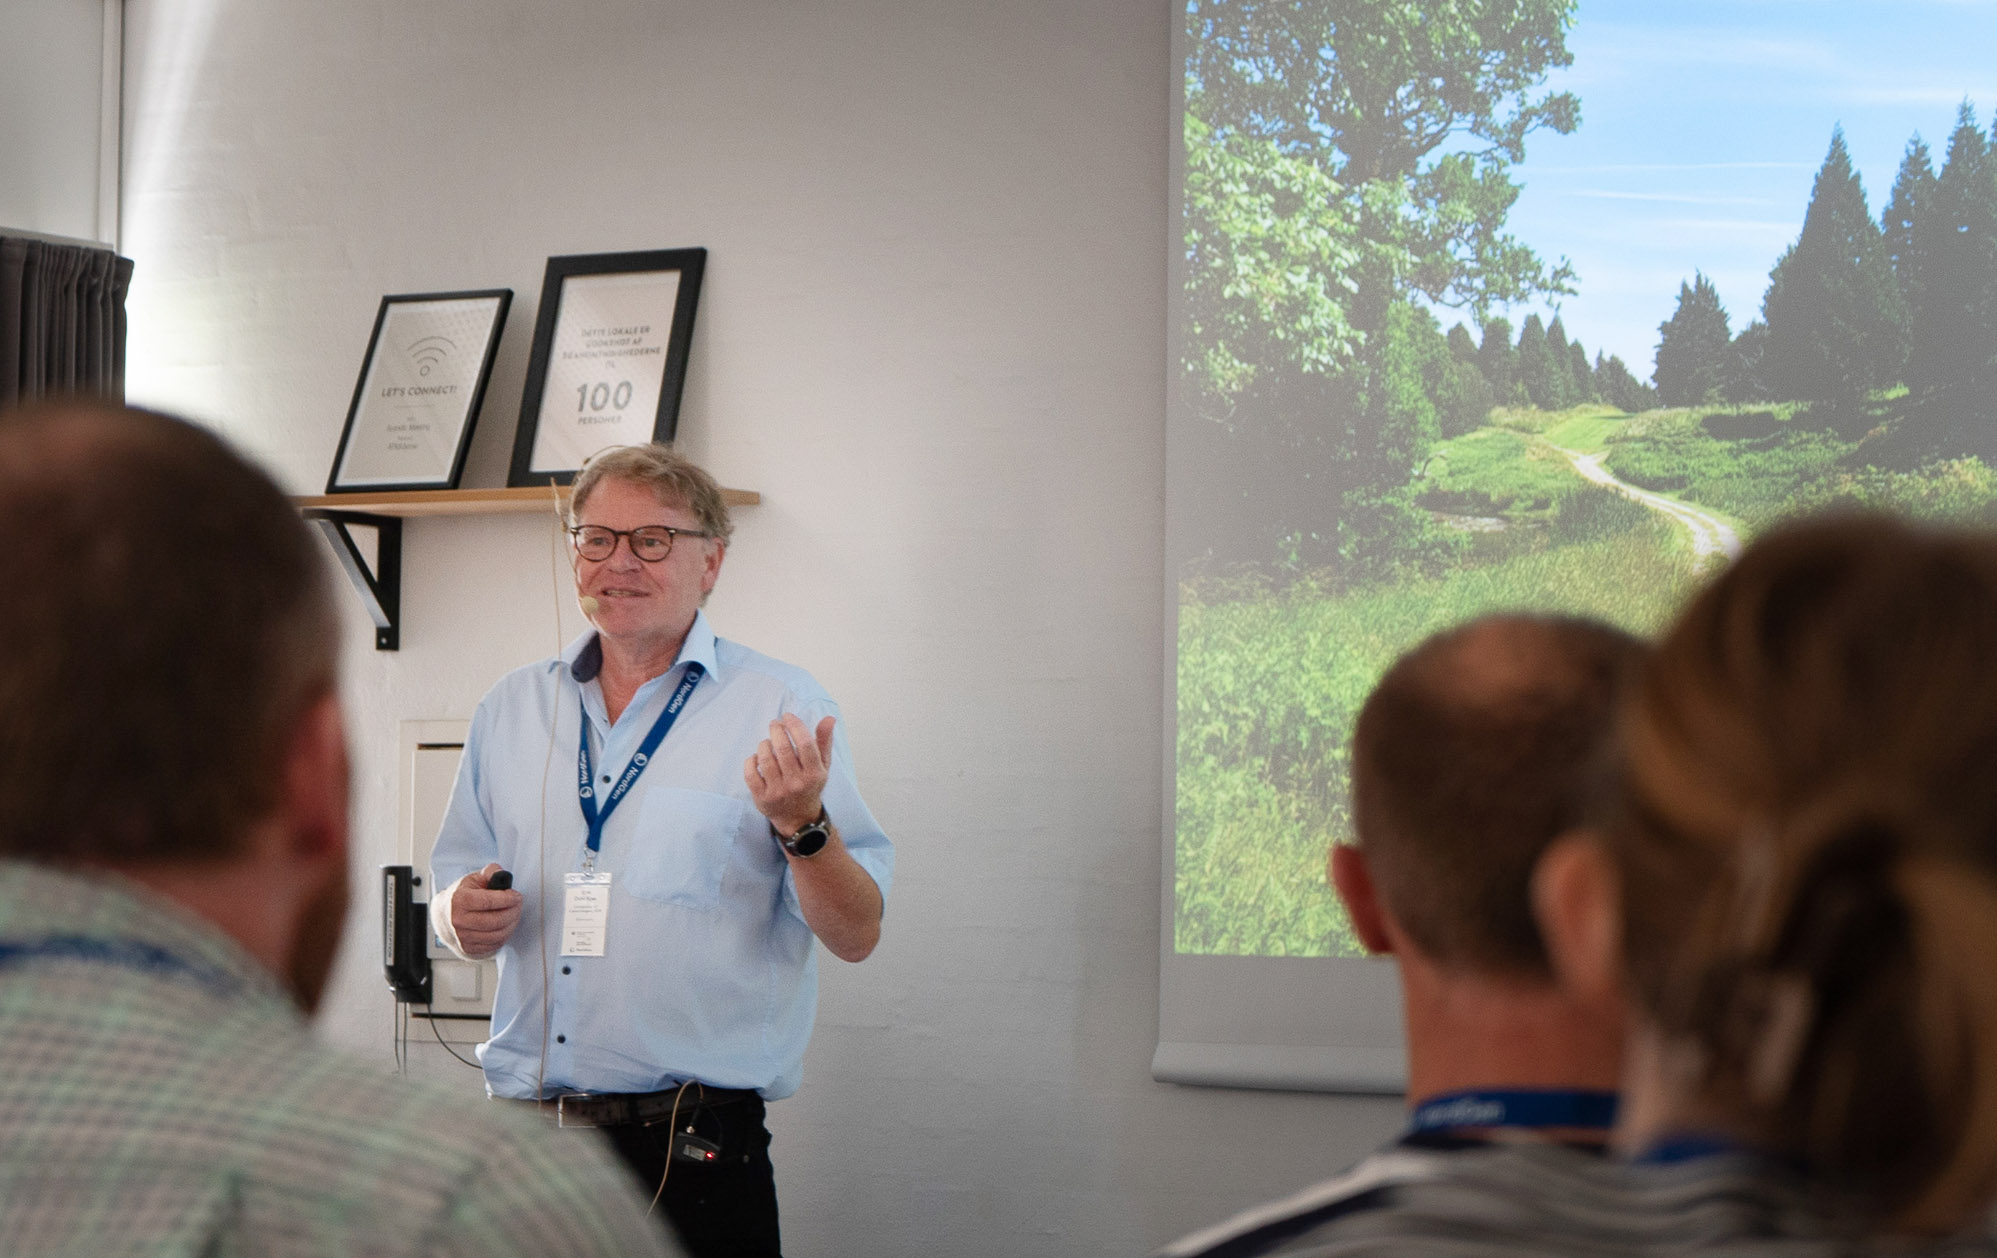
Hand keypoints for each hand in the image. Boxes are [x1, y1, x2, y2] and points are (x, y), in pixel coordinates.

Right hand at [452, 862, 523, 958]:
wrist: (444, 915)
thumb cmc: (462, 896)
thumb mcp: (474, 878)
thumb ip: (491, 872)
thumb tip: (503, 876)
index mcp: (458, 900)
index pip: (489, 902)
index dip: (508, 899)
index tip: (516, 896)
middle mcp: (458, 921)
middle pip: (496, 920)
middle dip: (514, 911)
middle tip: (518, 904)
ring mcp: (462, 938)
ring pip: (497, 935)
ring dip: (512, 924)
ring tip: (514, 914)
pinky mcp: (468, 949)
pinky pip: (494, 945)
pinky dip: (504, 935)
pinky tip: (505, 926)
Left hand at [746, 714, 835, 835]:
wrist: (798, 818)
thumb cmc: (809, 785)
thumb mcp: (822, 766)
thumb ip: (824, 741)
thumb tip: (829, 718)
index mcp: (814, 774)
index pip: (805, 744)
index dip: (795, 726)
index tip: (787, 717)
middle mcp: (797, 783)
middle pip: (783, 749)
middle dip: (776, 730)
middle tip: (775, 724)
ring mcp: (778, 791)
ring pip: (765, 759)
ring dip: (764, 744)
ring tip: (768, 742)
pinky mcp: (762, 798)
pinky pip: (751, 773)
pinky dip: (751, 760)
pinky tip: (757, 756)